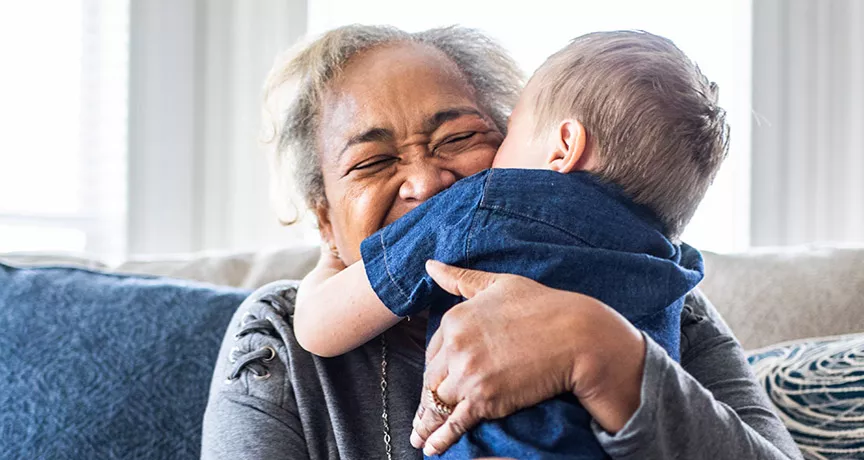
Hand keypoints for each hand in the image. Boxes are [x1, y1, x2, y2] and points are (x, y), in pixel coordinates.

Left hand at [412, 261, 645, 455]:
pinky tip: (430, 448)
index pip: (433, 351)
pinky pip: (454, 423)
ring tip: (418, 437)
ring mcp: (469, 375)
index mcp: (455, 319)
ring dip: (426, 422)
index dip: (435, 369)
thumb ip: (460, 279)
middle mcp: (456, 347)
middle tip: (420, 416)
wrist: (576, 335)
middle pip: (432, 379)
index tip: (435, 382)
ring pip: (437, 403)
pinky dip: (440, 439)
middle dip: (428, 398)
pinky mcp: (485, 400)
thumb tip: (430, 265)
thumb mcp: (498, 284)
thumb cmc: (543, 306)